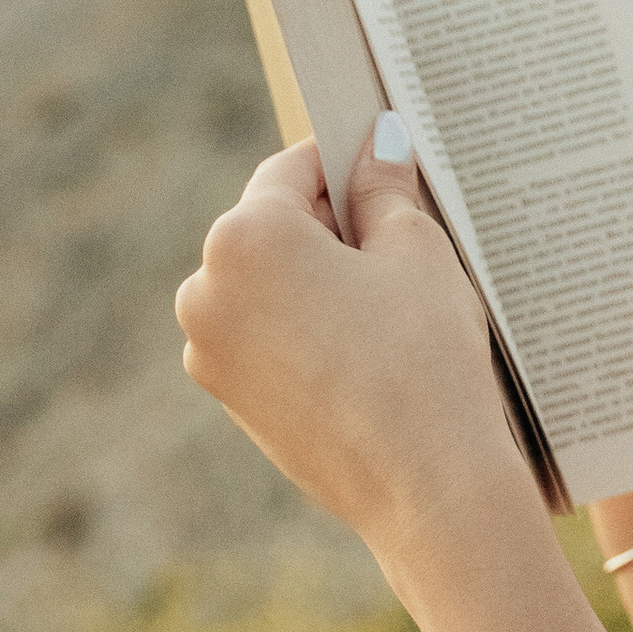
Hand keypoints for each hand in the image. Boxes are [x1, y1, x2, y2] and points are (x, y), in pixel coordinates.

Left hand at [175, 124, 516, 555]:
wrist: (426, 486)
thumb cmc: (425, 359)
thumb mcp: (417, 252)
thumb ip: (385, 189)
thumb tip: (378, 145)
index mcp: (244, 239)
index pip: (290, 170)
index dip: (343, 160)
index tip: (381, 163)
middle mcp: (205, 292)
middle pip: (270, 229)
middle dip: (327, 227)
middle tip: (399, 243)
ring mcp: (210, 352)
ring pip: (266, 288)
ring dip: (313, 281)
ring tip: (388, 307)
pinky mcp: (230, 400)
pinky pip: (266, 340)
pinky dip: (305, 332)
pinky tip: (366, 353)